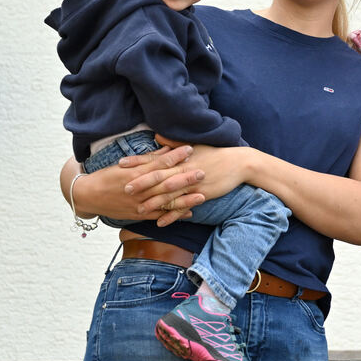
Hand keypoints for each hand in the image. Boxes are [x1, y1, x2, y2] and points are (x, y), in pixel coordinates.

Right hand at [62, 147, 204, 226]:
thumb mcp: (126, 164)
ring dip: (184, 199)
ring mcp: (139, 205)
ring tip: (202, 195)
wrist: (87, 196)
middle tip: (202, 172)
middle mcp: (138, 190)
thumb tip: (168, 148)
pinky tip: (189, 212)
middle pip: (164, 184)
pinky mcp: (139, 215)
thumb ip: (148, 158)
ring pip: (164, 202)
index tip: (190, 149)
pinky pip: (159, 216)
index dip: (175, 157)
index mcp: (134, 174)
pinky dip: (174, 215)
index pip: (158, 164)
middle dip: (184, 178)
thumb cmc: (107, 176)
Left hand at [122, 144, 250, 219]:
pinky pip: (182, 207)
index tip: (121, 163)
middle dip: (141, 183)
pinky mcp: (200, 194)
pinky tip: (159, 223)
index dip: (138, 161)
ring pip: (168, 194)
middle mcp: (184, 170)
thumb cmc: (217, 153)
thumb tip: (157, 137)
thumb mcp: (195, 145)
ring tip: (138, 209)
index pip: (155, 159)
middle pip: (158, 177)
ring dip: (152, 202)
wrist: (239, 163)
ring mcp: (192, 183)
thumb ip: (174, 144)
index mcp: (180, 158)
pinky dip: (171, 216)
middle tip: (123, 189)